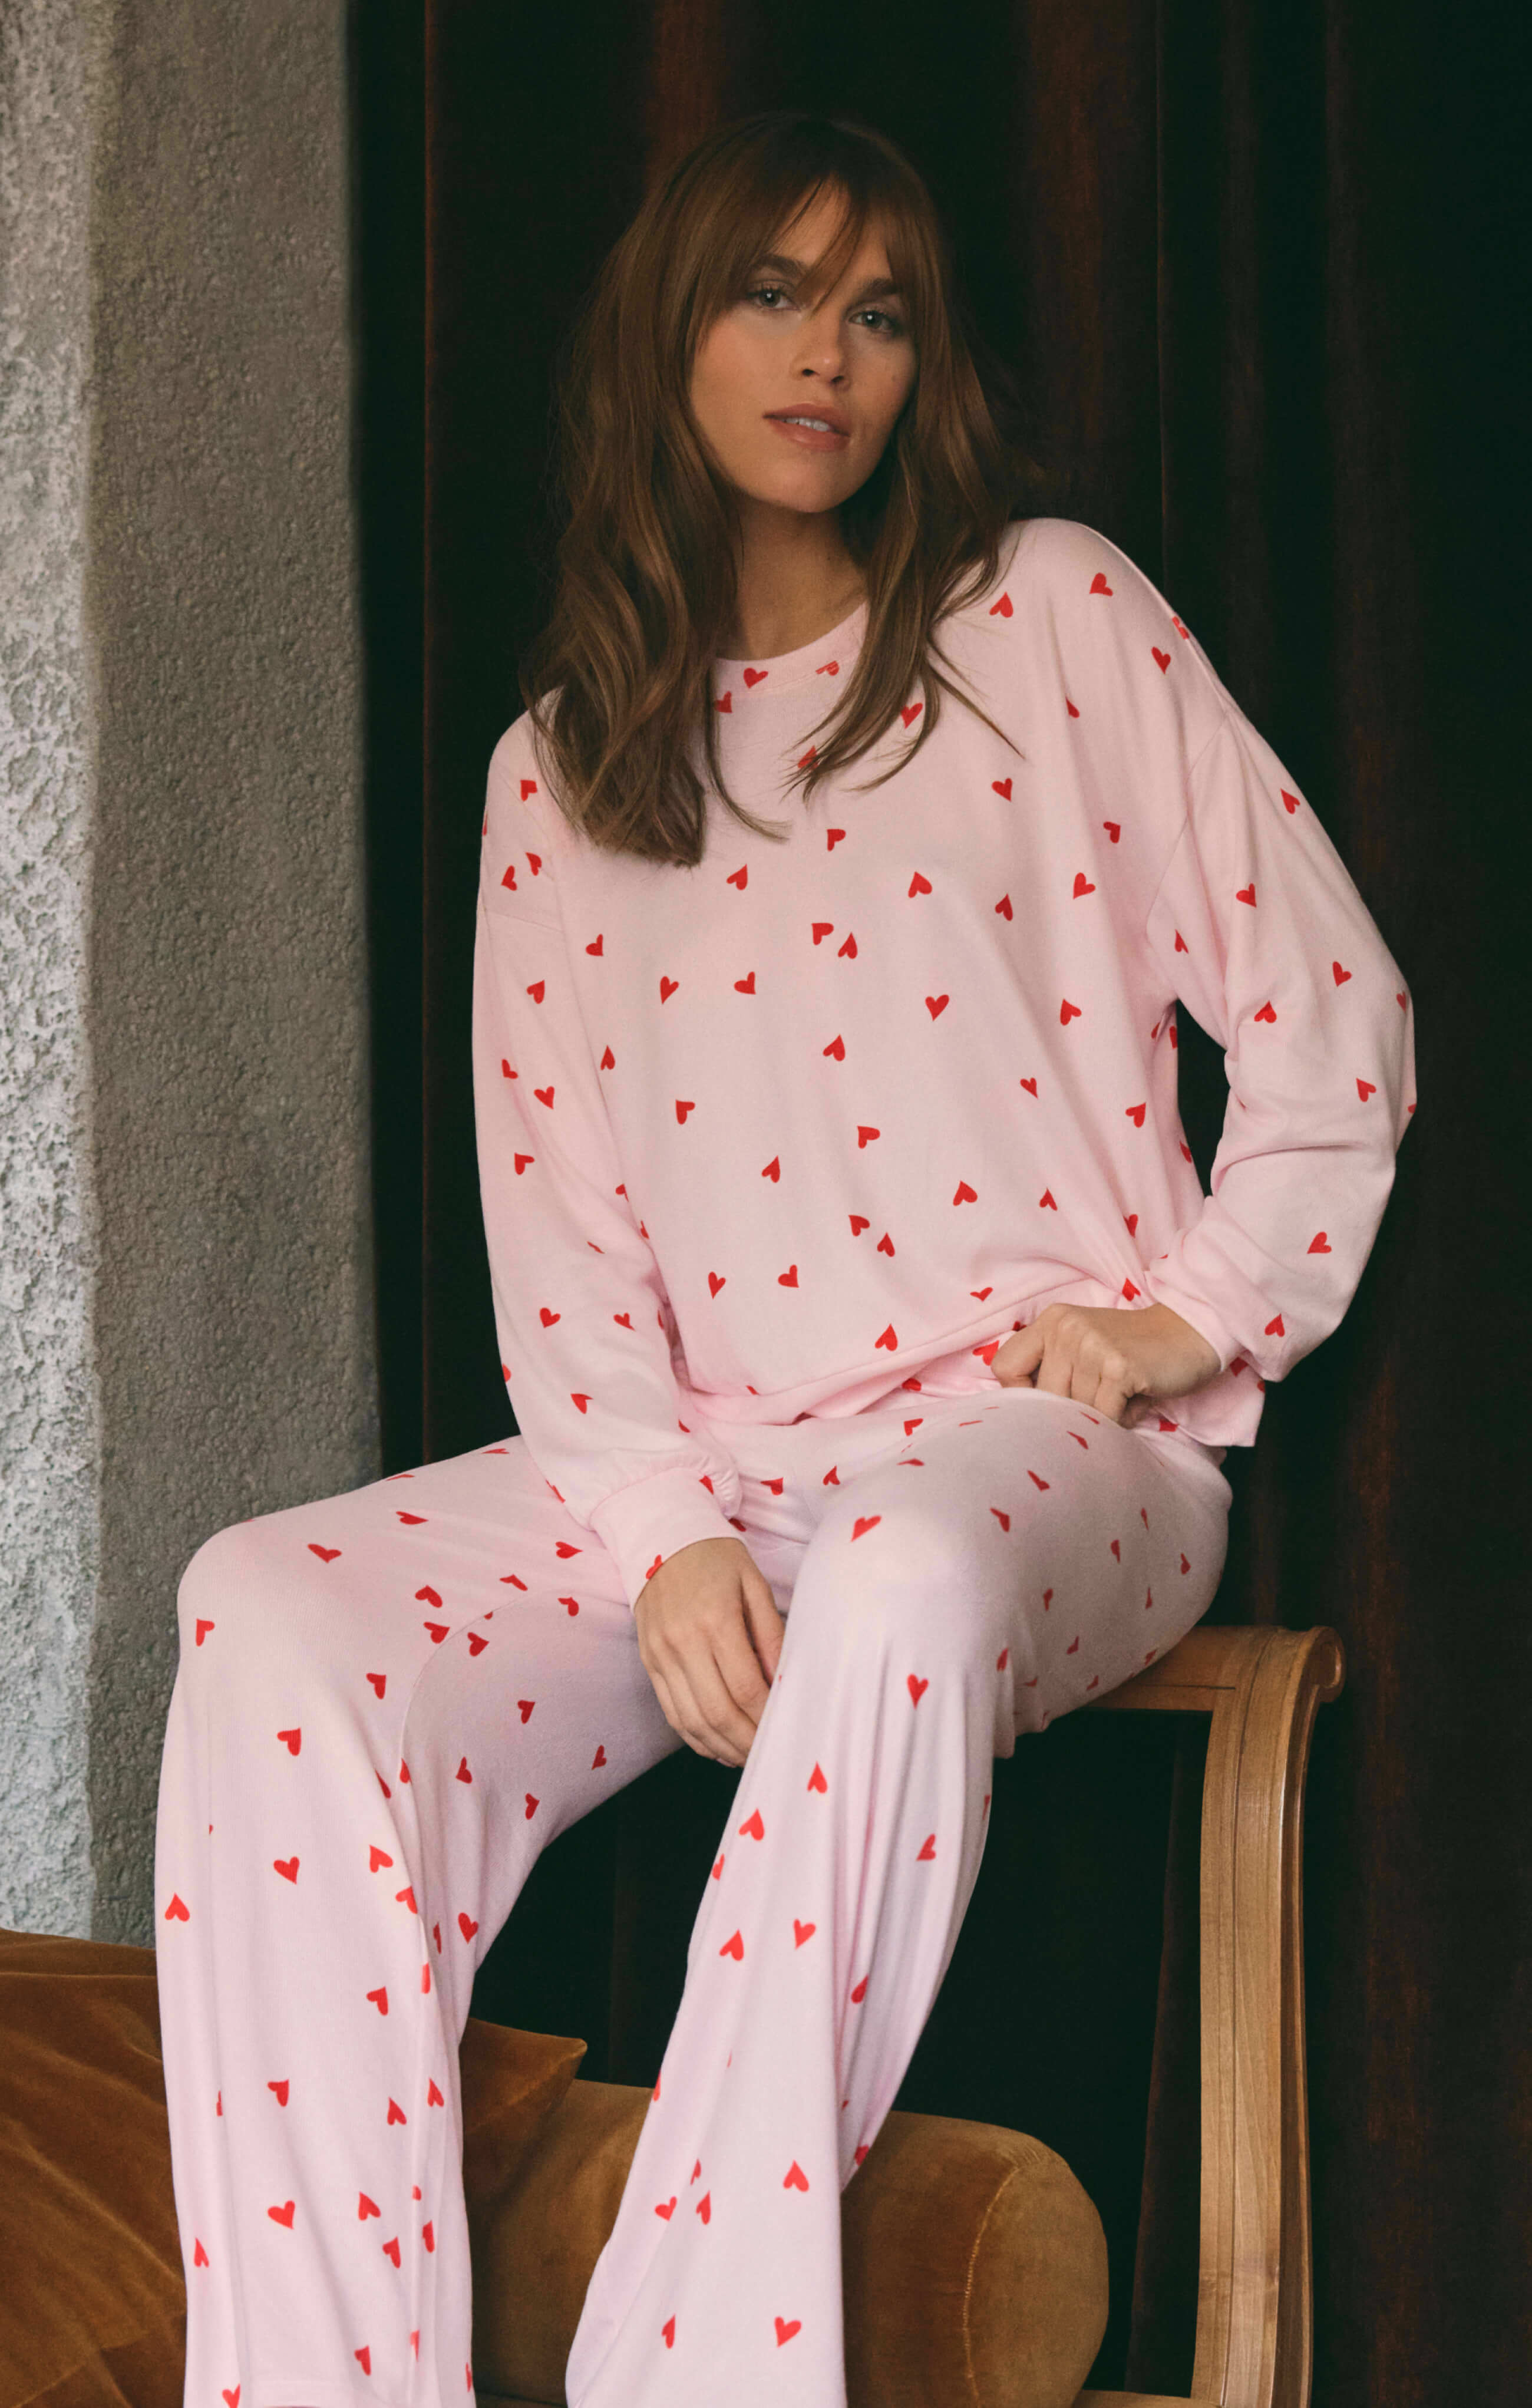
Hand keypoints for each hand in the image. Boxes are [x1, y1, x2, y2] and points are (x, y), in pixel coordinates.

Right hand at [632, 1537, 785, 1767]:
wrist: (660, 1536)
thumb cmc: (715, 1558)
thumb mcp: (753, 1583)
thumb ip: (770, 1633)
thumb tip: (783, 1682)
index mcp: (715, 1620)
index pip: (746, 1686)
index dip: (768, 1716)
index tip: (788, 1729)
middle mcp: (682, 1642)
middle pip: (718, 1712)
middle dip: (747, 1741)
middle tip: (771, 1752)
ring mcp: (660, 1655)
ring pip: (692, 1721)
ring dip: (722, 1747)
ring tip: (748, 1756)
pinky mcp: (648, 1662)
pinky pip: (671, 1713)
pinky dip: (695, 1737)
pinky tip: (719, 1745)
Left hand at [990, 1301, 1222, 1425]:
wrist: (1190, 1332)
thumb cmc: (1133, 1348)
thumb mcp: (1083, 1345)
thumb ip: (1053, 1368)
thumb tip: (1025, 1418)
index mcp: (1052, 1321)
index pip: (1004, 1368)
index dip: (1022, 1394)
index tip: (1050, 1401)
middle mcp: (1066, 1329)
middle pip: (1044, 1399)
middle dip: (1073, 1411)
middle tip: (1103, 1398)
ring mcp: (1091, 1346)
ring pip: (1077, 1411)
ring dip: (1102, 1414)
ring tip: (1124, 1394)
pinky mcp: (1118, 1368)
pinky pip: (1104, 1417)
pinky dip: (1123, 1418)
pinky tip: (1137, 1398)